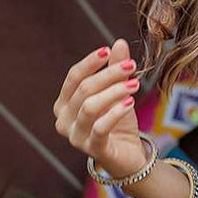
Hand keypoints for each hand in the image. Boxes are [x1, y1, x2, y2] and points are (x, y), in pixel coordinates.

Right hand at [52, 36, 145, 178]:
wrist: (127, 155)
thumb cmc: (117, 122)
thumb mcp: (117, 92)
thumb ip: (115, 69)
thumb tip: (119, 42)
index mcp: (63, 104)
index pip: (73, 77)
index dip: (90, 62)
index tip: (109, 51)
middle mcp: (63, 120)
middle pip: (84, 89)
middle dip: (108, 75)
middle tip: (132, 67)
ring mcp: (75, 137)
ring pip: (90, 107)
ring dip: (113, 92)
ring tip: (134, 84)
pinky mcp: (91, 150)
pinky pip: (100, 128)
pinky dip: (115, 112)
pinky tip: (130, 102)